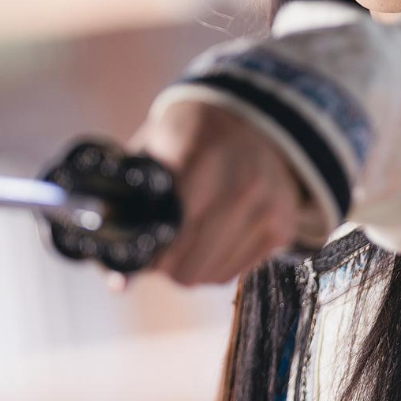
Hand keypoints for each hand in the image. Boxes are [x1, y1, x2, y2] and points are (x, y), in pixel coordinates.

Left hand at [130, 99, 303, 285]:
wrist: (253, 118)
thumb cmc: (189, 137)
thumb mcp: (150, 153)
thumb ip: (125, 207)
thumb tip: (117, 281)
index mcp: (197, 156)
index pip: (166, 234)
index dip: (147, 250)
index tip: (140, 244)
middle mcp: (240, 184)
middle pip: (187, 267)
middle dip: (165, 266)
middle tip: (158, 247)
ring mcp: (267, 208)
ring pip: (210, 276)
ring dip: (190, 266)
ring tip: (185, 238)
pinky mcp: (282, 228)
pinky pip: (234, 273)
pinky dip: (215, 264)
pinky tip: (211, 237)